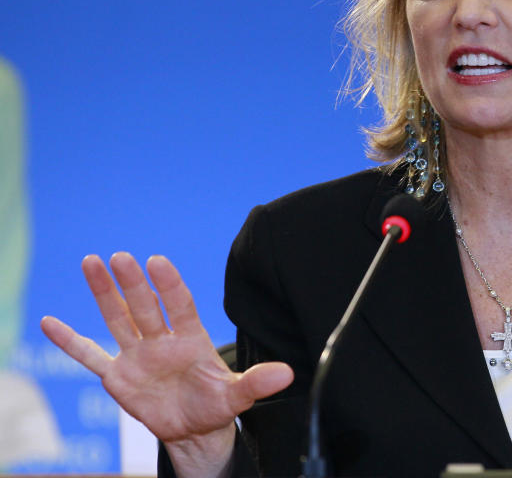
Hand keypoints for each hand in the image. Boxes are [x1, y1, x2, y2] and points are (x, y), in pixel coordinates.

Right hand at [41, 253, 292, 461]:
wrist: (194, 428)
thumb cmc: (216, 403)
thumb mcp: (238, 395)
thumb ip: (257, 382)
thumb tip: (288, 373)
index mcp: (191, 337)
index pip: (179, 305)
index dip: (169, 285)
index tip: (158, 262)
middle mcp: (161, 339)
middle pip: (145, 307)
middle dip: (133, 284)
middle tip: (119, 257)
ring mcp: (137, 354)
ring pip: (118, 318)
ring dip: (104, 293)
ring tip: (91, 262)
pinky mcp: (117, 375)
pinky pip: (90, 355)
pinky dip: (70, 342)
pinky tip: (49, 322)